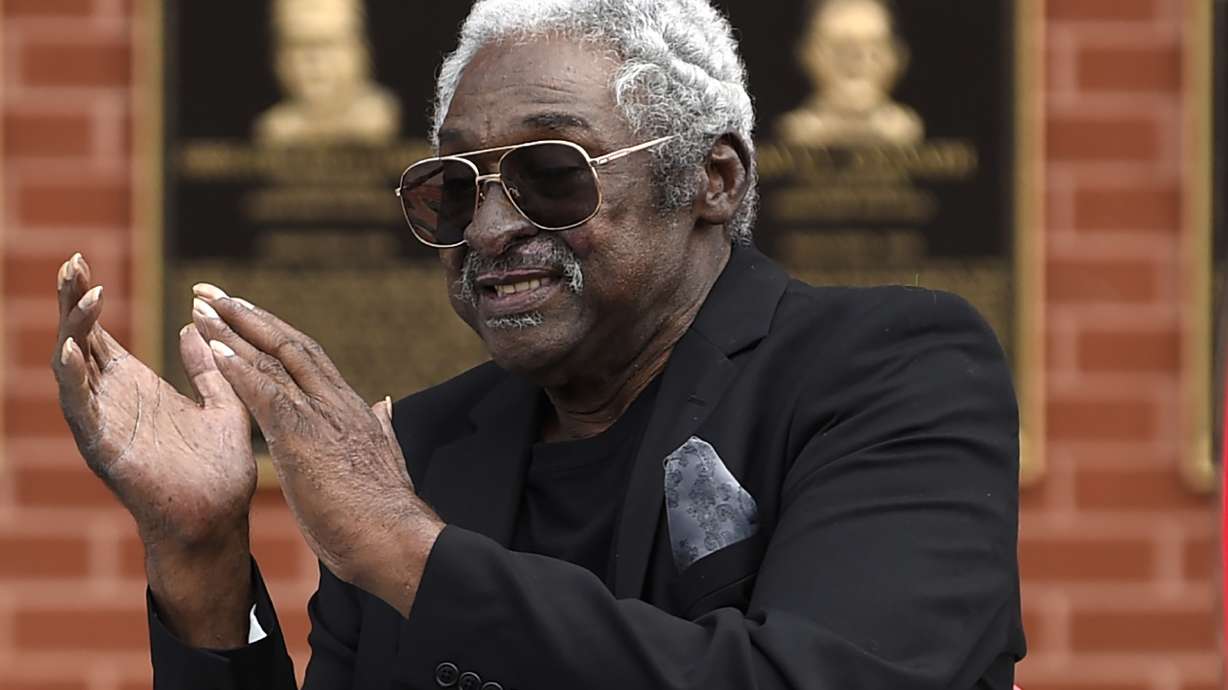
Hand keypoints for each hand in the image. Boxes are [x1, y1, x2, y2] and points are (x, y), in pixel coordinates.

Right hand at [51, 255, 255, 547]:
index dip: (86, 298)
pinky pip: (80, 409)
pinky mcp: (105, 448)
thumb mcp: (222, 404)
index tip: (82, 258)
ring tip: (79, 292)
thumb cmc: (219, 471)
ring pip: (72, 368)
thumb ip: (208, 367)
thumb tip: (197, 325)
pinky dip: (72, 378)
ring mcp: (103, 424)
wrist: (219, 521)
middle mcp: (111, 401)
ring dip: (72, 329)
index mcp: (135, 387)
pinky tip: (70, 349)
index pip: (99, 333)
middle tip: (71, 260)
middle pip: (77, 341)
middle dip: (70, 301)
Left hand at [190, 284, 443, 613]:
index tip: (244, 311)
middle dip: (246, 315)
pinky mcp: (301, 435)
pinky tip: (212, 348)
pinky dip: (236, 367)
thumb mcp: (383, 457)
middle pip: (287, 343)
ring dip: (232, 330)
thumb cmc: (384, 512)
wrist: (394, 537)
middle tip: (209, 292)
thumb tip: (382, 404)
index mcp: (351, 407)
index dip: (273, 330)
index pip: (307, 356)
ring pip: (273, 358)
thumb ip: (379, 426)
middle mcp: (335, 401)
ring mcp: (319, 414)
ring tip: (201, 306)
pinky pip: (264, 391)